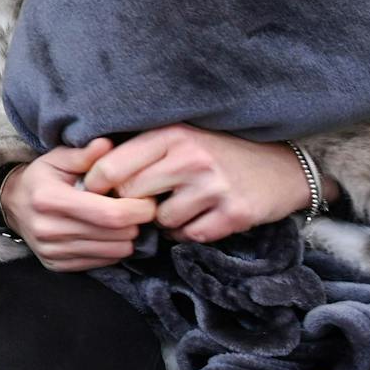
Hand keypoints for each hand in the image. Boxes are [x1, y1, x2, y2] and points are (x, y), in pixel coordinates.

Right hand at [2, 138, 157, 271]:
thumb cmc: (41, 178)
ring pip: (114, 252)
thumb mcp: (57, 159)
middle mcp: (48, 229)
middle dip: (136, 222)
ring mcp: (52, 251)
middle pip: (116, 235)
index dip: (138, 209)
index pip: (109, 214)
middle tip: (138, 208)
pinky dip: (112, 249)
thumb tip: (107, 144)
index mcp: (49, 199)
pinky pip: (103, 263)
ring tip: (121, 220)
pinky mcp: (57, 265)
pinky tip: (106, 233)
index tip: (148, 200)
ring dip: (127, 237)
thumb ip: (84, 154)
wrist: (12, 205)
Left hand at [81, 124, 320, 243]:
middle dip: (130, 205)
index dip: (95, 184)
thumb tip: (85, 170)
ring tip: (178, 207)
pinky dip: (188, 232)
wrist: (284, 169)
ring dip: (162, 221)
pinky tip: (200, 217)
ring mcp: (215, 186)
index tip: (95, 193)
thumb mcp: (180, 136)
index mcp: (171, 134)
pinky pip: (190, 235)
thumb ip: (139, 149)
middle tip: (142, 204)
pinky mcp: (235, 213)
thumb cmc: (218, 152)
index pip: (111, 166)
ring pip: (160, 219)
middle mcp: (191, 157)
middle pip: (131, 196)